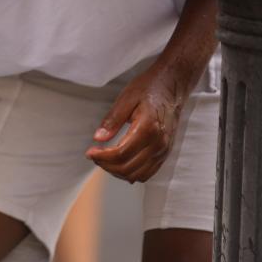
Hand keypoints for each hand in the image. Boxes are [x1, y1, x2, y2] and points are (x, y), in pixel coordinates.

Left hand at [86, 69, 183, 183]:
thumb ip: (112, 119)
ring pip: (137, 175)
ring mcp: (164, 150)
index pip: (121, 154)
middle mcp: (159, 143)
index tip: (90, 152)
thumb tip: (98, 138)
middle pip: (128, 168)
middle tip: (95, 155)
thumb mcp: (127, 97)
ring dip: (118, 172)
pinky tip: (120, 162)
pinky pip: (147, 173)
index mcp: (148, 128)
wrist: (172, 85)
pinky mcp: (165, 153)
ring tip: (105, 159)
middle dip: (107, 165)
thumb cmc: (149, 88)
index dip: (102, 157)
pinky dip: (131, 173)